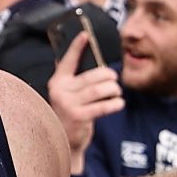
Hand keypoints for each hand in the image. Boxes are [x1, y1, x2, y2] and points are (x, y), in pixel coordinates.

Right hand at [47, 36, 123, 160]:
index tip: (85, 34)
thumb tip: (88, 60)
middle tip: (114, 78)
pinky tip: (119, 103)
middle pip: (90, 77)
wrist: (65, 141)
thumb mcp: (67, 95)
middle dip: (107, 75)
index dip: (76, 47)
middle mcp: (60, 91)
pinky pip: (102, 106)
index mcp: (57, 82)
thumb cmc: (70, 114)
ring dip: (112, 89)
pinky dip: (114, 103)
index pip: (67, 61)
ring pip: (98, 90)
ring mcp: (69, 105)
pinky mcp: (79, 117)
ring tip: (117, 91)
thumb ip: (74, 80)